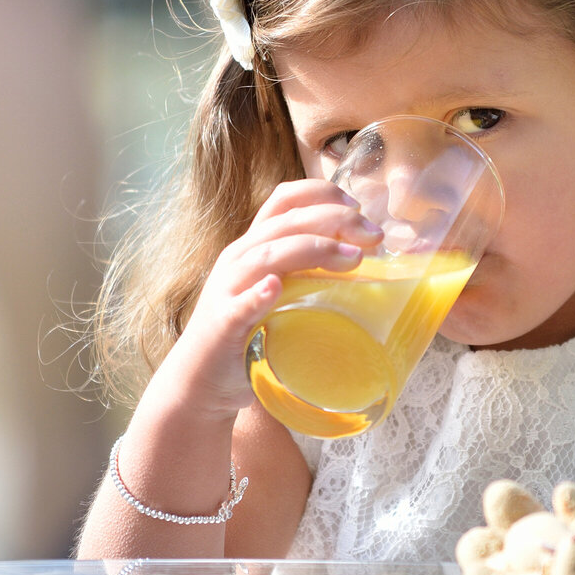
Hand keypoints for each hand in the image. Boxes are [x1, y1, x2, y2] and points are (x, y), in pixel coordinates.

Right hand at [150, 178, 382, 418]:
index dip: (320, 193)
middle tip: (374, 236)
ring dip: (312, 250)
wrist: (200, 380)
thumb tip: (365, 265)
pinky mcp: (222, 325)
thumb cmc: (249, 335)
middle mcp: (238, 259)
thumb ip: (308, 274)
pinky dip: (257, 295)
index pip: (283, 201)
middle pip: (286, 223)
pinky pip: (238, 306)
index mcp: (254, 247)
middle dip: (334, 221)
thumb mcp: (279, 293)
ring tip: (352, 258)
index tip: (357, 206)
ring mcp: (227, 290)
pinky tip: (274, 289)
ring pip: (268, 256)